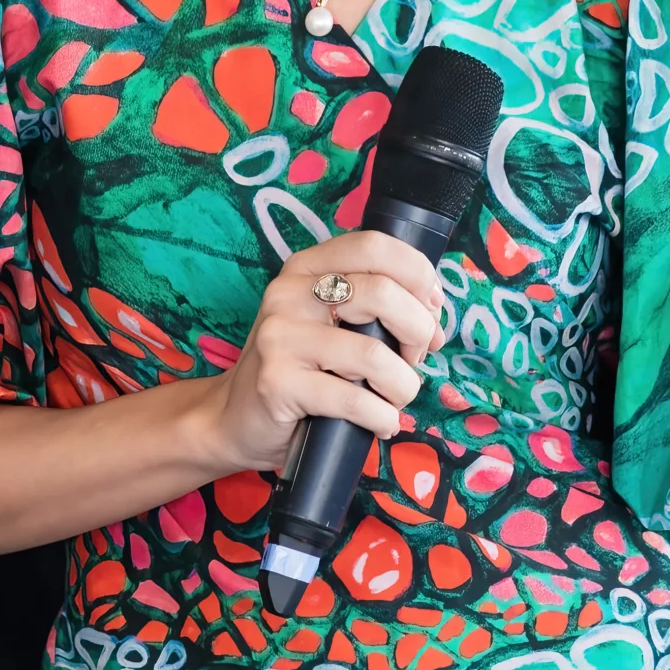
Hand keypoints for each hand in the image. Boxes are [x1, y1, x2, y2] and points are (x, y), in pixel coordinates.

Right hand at [201, 234, 445, 474]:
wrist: (234, 419)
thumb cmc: (299, 369)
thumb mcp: (331, 322)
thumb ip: (375, 307)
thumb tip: (435, 318)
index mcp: (308, 267)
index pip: (376, 246)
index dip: (418, 275)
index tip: (432, 308)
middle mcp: (289, 293)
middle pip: (383, 294)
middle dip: (418, 332)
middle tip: (415, 360)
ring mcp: (280, 336)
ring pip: (374, 353)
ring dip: (403, 385)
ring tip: (396, 399)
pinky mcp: (278, 382)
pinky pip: (354, 398)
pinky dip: (381, 416)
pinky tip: (381, 423)